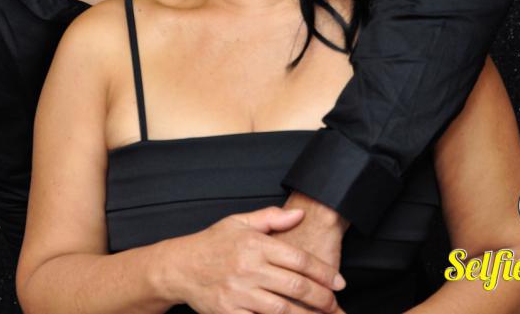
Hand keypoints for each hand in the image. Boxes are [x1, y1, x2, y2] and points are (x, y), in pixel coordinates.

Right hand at [168, 206, 345, 313]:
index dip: (323, 272)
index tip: (339, 282)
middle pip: (295, 286)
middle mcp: (249, 268)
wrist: (180, 266)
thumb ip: (271, 218)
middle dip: (321, 297)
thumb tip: (300, 215)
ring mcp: (240, 293)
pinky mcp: (230, 312)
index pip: (298, 259)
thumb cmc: (213, 242)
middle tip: (335, 303)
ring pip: (283, 309)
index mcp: (254, 244)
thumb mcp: (239, 222)